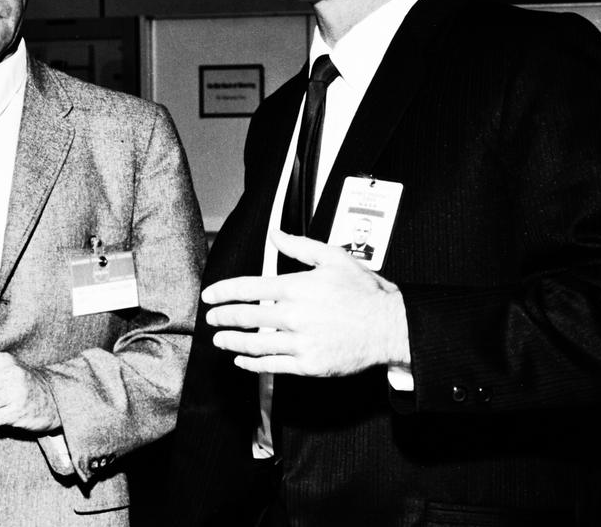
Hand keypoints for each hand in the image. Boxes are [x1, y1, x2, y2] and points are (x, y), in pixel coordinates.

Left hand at [203, 230, 409, 376]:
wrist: (390, 327)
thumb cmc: (365, 293)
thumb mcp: (333, 258)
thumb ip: (299, 246)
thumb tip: (275, 234)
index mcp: (296, 287)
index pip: (247, 288)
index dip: (223, 292)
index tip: (210, 296)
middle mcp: (294, 315)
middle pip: (245, 316)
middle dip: (222, 317)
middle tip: (211, 318)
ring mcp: (300, 342)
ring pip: (254, 343)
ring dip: (231, 342)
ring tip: (219, 339)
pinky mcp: (309, 364)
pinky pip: (272, 366)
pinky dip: (252, 364)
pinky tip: (242, 360)